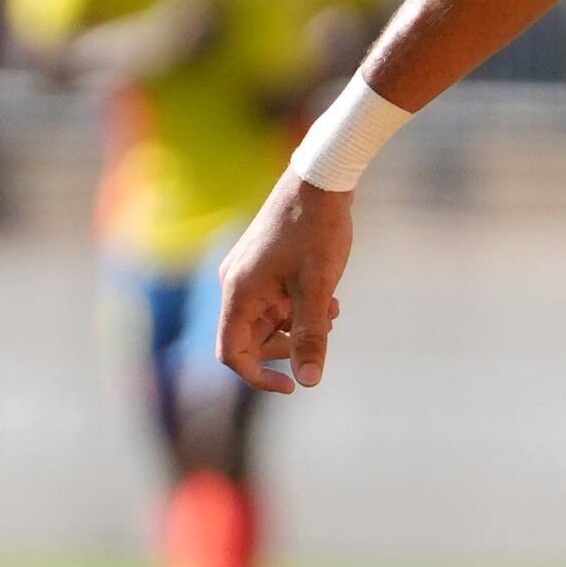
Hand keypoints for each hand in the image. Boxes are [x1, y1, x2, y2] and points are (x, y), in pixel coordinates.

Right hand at [216, 182, 356, 389]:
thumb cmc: (315, 231)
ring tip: (333, 309)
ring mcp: (249, 275)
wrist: (319, 181)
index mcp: (239, 293)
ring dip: (301, 326)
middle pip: (252, 339)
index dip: (259, 376)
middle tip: (326, 328)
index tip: (293, 386)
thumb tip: (308, 381)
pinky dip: (300, 308)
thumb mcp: (318, 288)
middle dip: (290, 345)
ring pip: (269, 320)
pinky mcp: (264, 266)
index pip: (232, 353)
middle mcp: (236, 285)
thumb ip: (312, 336)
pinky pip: (276, 302)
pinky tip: (330, 298)